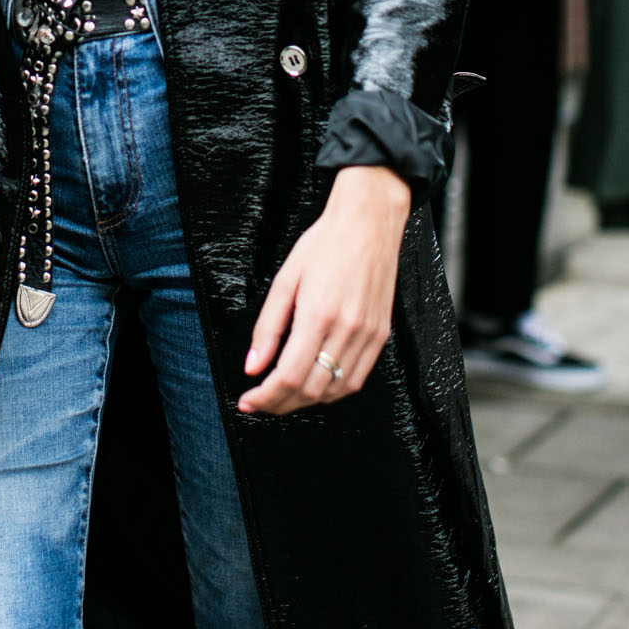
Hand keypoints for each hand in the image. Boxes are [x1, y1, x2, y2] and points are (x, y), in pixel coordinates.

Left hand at [238, 165, 409, 414]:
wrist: (368, 223)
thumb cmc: (325, 244)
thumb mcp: (285, 280)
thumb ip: (267, 328)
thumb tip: (252, 367)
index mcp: (318, 314)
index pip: (288, 375)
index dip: (265, 397)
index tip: (248, 401)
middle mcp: (346, 329)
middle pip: (311, 390)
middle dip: (280, 404)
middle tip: (260, 402)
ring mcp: (368, 335)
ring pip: (335, 391)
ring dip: (305, 401)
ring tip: (282, 396)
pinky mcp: (381, 335)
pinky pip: (357, 379)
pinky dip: (333, 392)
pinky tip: (315, 385)